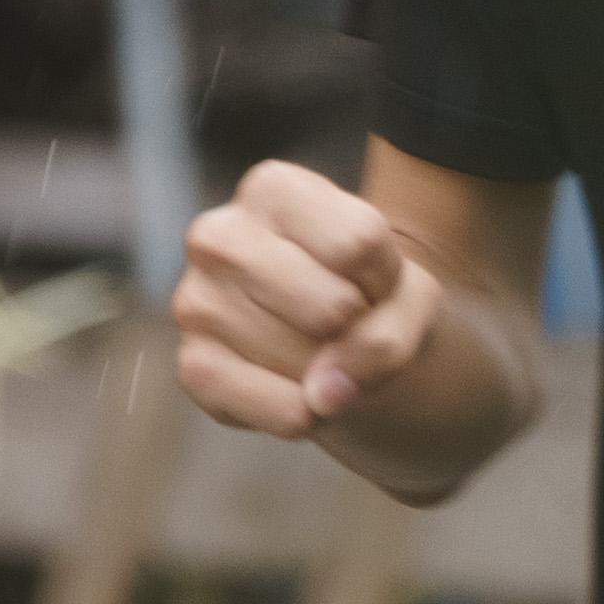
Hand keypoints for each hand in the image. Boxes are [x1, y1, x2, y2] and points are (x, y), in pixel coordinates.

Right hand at [173, 158, 453, 440]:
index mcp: (271, 189)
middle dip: (358, 331)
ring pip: (306, 362)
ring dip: (333, 377)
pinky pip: (274, 406)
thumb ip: (389, 334)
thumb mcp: (410, 294)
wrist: (338, 340)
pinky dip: (306, 414)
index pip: (359, 243)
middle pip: (332, 307)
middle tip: (344, 324)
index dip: (387, 279)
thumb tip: (320, 395)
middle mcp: (218, 234)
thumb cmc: (370, 296)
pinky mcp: (193, 366)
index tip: (371, 280)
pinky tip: (297, 388)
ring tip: (319, 352)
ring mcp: (196, 301)